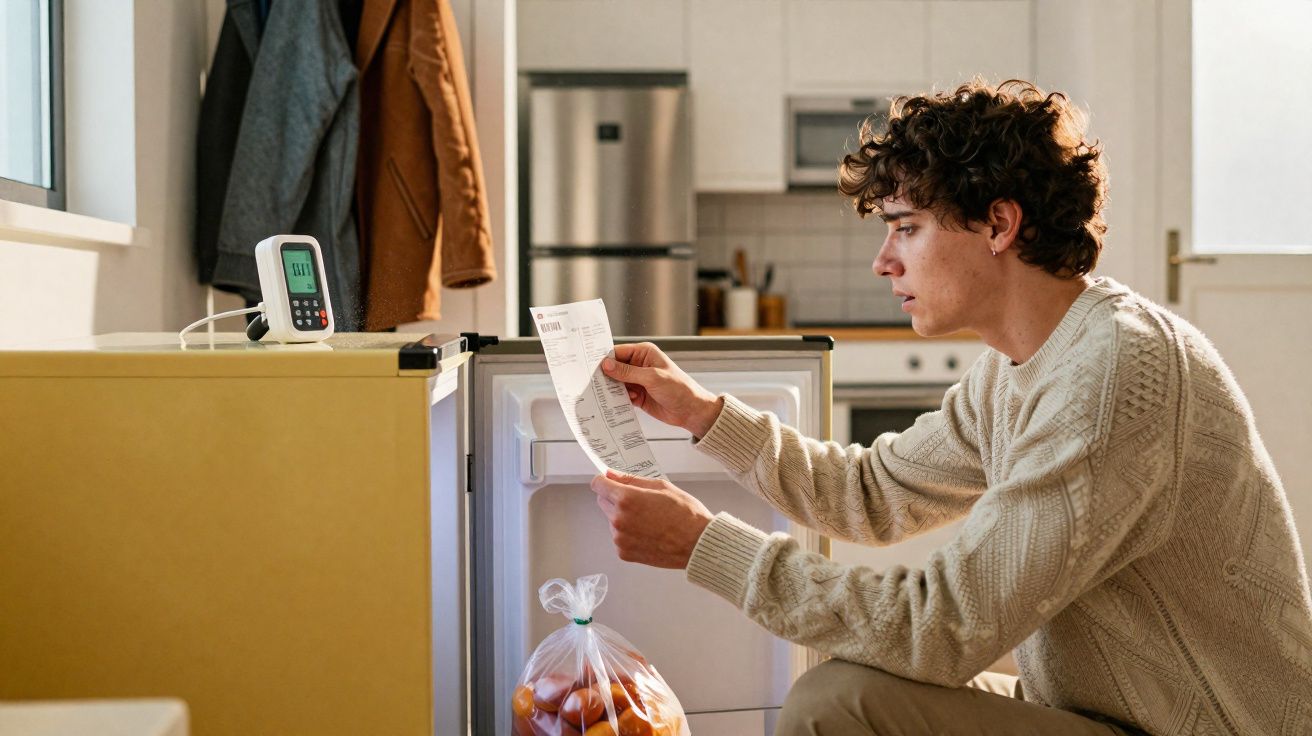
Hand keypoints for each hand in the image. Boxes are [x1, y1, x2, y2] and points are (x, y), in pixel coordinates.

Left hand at [590, 470, 713, 568]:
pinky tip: (647, 532)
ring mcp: (620, 538)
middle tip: (638, 501)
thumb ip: (631, 480)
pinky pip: (618, 537)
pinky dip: (628, 533)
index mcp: (626, 499)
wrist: (697, 544)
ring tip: (648, 519)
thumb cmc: (685, 515)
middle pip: (602, 501)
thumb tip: (612, 475)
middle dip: (615, 498)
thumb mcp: (661, 487)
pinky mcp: (624, 553)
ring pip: (611, 520)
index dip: (604, 481)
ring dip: (622, 516)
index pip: (598, 484)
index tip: (609, 482)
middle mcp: (619, 520)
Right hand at [602, 342, 723, 437]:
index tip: (591, 367)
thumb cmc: (679, 388)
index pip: (619, 352)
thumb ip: (628, 372)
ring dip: (611, 389)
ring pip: (617, 383)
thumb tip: (606, 365)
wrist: (691, 411)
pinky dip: (617, 399)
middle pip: (615, 368)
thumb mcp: (652, 378)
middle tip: (592, 383)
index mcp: (645, 353)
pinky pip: (621, 396)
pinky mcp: (637, 396)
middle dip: (606, 376)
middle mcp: (640, 365)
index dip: (605, 359)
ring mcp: (638, 381)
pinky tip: (614, 404)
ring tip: (602, 395)